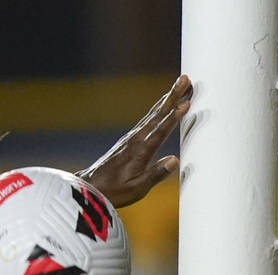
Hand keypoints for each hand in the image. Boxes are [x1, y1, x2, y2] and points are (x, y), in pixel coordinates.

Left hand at [77, 74, 192, 208]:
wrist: (91, 186)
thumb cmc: (114, 191)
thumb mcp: (136, 189)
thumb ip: (155, 175)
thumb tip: (175, 160)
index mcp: (140, 152)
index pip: (160, 131)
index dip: (174, 117)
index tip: (186, 103)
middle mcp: (136, 140)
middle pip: (158, 114)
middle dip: (173, 96)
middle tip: (186, 79)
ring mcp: (132, 137)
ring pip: (153, 113)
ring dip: (168, 98)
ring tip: (180, 84)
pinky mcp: (130, 138)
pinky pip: (148, 119)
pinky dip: (159, 108)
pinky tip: (164, 103)